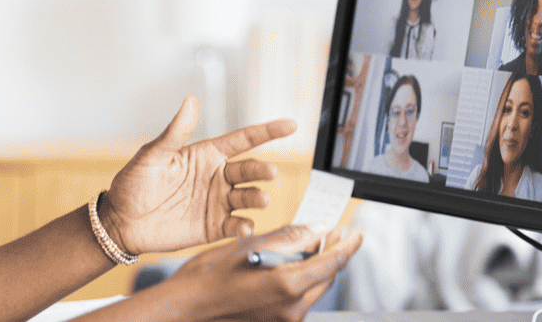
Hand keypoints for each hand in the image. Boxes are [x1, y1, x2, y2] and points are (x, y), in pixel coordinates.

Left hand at [100, 96, 295, 254]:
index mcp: (206, 154)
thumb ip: (175, 132)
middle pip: (249, 170)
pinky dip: (245, 226)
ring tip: (260, 199)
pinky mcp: (214, 227)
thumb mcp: (152, 155)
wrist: (121, 221)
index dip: (268, 131)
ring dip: (257, 198)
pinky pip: (236, 225)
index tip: (291, 125)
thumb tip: (190, 100)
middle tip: (271, 174)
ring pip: (247, 198)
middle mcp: (217, 177)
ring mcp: (218, 202)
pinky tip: (246, 227)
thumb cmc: (134, 184)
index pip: (243, 140)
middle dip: (263, 171)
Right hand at [166, 224, 363, 321]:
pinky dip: (300, 279)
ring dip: (316, 265)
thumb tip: (315, 229)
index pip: (333, 262)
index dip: (349, 244)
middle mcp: (291, 308)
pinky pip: (298, 299)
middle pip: (327, 277)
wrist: (184, 310)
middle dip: (333, 253)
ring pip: (313, 289)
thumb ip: (287, 237)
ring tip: (308, 243)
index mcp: (286, 285)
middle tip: (333, 231)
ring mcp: (284, 320)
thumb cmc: (206, 279)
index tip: (357, 231)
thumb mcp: (247, 246)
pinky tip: (289, 263)